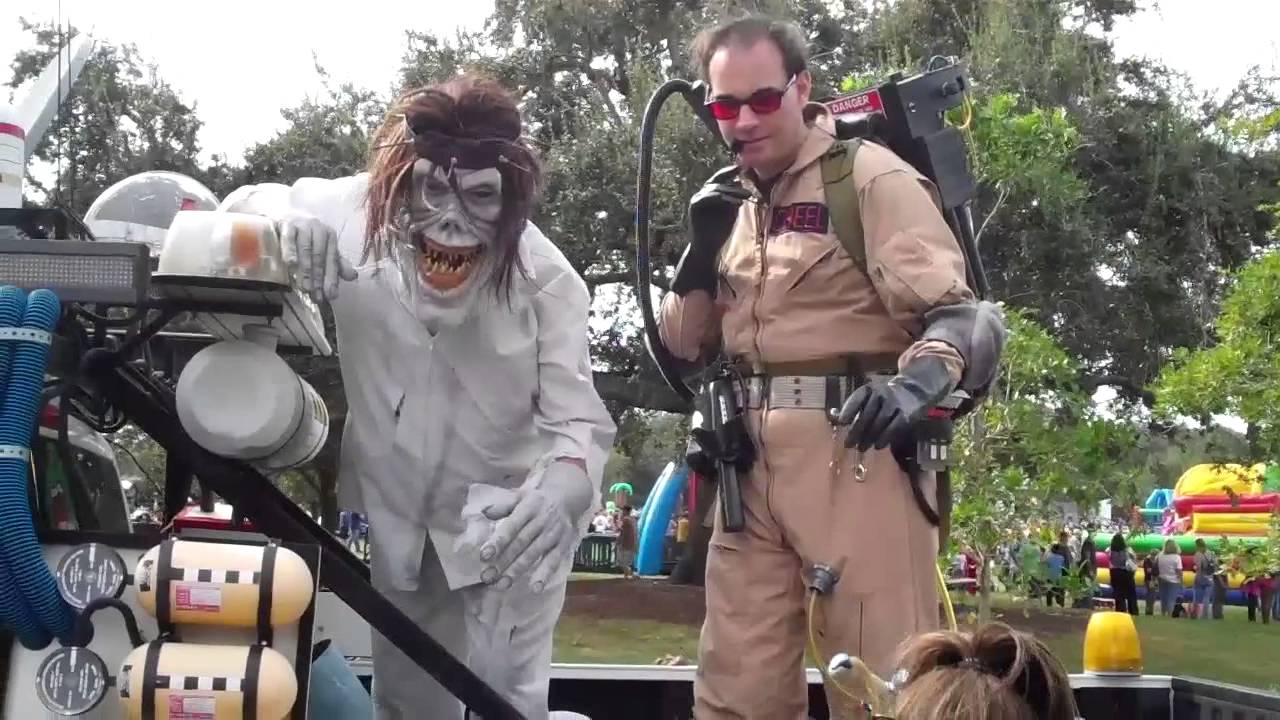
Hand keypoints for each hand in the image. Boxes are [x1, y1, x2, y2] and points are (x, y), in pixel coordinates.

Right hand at [277, 212, 356, 302]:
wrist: (284, 215)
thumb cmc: (305, 236)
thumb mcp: (322, 249)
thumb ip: (336, 264)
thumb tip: (353, 276)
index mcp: (330, 236)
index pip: (332, 260)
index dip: (331, 278)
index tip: (331, 295)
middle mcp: (319, 229)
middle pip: (320, 257)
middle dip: (318, 278)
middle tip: (316, 296)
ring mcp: (302, 225)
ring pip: (306, 249)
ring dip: (306, 269)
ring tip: (305, 287)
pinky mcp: (286, 223)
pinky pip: (289, 238)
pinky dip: (290, 251)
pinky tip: (290, 264)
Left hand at [477, 460, 590, 592]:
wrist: (567, 497)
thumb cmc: (537, 501)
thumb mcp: (520, 497)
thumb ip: (503, 506)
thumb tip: (485, 512)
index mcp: (528, 508)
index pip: (511, 526)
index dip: (498, 541)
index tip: (484, 555)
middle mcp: (540, 521)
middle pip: (520, 543)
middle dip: (503, 561)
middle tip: (487, 577)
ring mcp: (552, 534)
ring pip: (534, 554)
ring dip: (518, 570)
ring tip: (503, 584)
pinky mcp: (563, 544)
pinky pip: (554, 561)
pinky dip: (545, 574)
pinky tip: (535, 588)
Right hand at [672, 167, 750, 295]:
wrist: (708, 248)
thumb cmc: (720, 231)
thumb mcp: (732, 212)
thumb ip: (735, 198)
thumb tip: (740, 182)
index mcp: (710, 194)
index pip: (720, 178)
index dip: (730, 171)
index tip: (743, 168)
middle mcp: (702, 194)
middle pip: (718, 181)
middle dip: (735, 185)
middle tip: (749, 192)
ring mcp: (697, 199)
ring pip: (715, 189)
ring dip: (732, 192)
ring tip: (746, 197)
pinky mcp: (694, 206)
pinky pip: (709, 197)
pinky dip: (722, 198)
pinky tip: (735, 203)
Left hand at [838, 356, 955, 451]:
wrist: (914, 389)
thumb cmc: (885, 396)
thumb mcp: (871, 394)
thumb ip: (857, 406)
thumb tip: (839, 421)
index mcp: (870, 389)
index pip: (857, 398)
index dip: (848, 410)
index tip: (842, 423)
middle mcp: (882, 394)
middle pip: (866, 415)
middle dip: (856, 432)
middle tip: (848, 444)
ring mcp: (894, 404)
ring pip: (879, 424)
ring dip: (869, 438)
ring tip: (861, 448)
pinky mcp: (906, 415)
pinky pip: (893, 429)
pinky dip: (884, 439)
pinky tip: (878, 446)